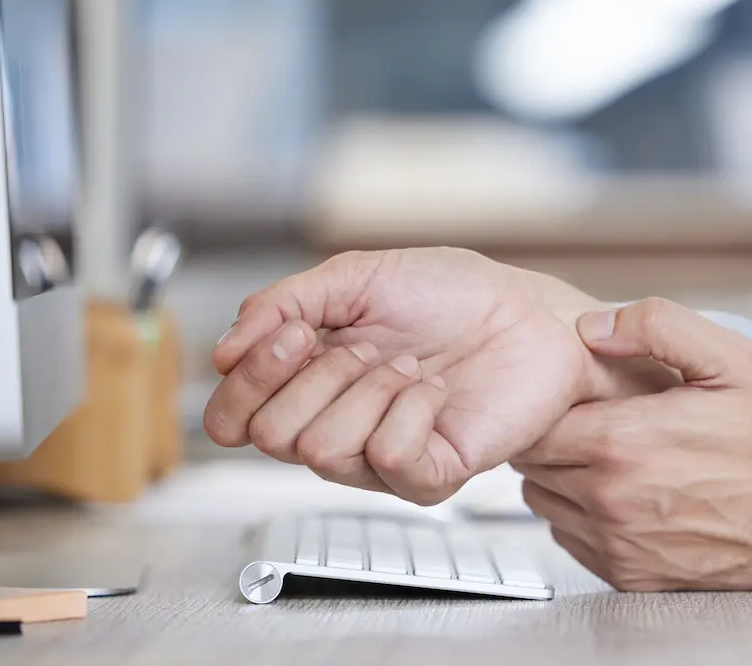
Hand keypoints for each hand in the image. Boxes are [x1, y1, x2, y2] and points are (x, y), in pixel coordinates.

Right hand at [204, 249, 674, 504]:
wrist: (528, 313)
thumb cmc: (453, 296)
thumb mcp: (357, 277)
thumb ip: (282, 303)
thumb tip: (222, 349)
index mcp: (309, 385)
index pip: (231, 419)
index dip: (248, 379)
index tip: (294, 333)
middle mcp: (337, 426)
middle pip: (271, 435)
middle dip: (318, 374)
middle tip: (368, 346)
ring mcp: (382, 457)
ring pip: (323, 449)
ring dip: (370, 387)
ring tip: (411, 365)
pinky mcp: (429, 474)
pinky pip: (389, 455)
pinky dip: (411, 408)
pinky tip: (436, 391)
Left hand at [515, 298, 751, 592]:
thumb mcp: (729, 357)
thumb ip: (656, 325)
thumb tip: (592, 327)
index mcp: (625, 442)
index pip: (536, 422)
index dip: (549, 402)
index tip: (575, 394)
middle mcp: (613, 501)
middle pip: (535, 463)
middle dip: (555, 437)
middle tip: (596, 420)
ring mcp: (620, 546)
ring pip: (547, 504)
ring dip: (565, 478)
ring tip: (614, 457)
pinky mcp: (631, 578)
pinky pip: (572, 541)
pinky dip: (584, 516)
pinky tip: (627, 494)